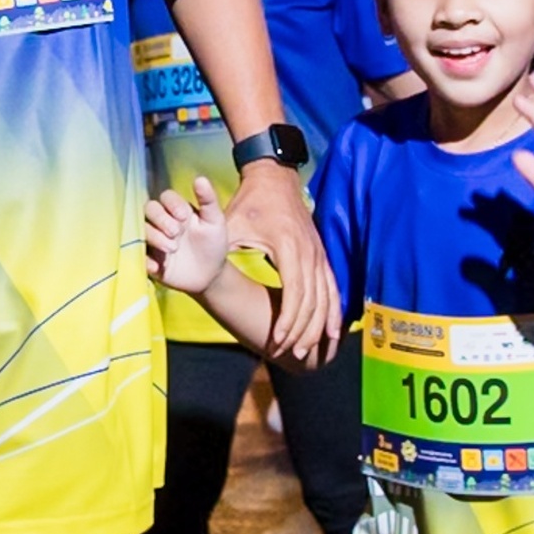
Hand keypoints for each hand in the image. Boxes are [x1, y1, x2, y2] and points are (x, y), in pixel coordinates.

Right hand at [145, 182, 235, 295]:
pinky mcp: (148, 257)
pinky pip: (138, 254)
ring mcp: (154, 239)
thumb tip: (200, 178)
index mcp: (177, 210)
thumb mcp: (215, 221)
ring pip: (141, 229)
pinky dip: (145, 260)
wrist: (210, 275)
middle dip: (160, 219)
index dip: (172, 204)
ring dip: (154, 237)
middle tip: (176, 233)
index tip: (184, 216)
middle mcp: (162, 221)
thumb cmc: (213, 244)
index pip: (166, 197)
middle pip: (148, 209)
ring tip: (172, 249)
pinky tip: (158, 266)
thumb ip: (209, 200)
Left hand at [222, 157, 339, 366]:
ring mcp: (319, 254)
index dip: (289, 321)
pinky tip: (332, 331)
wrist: (274, 178)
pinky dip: (334, 311)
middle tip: (294, 355)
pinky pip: (333, 287)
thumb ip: (221, 247)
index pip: (295, 294)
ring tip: (310, 350)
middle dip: (304, 331)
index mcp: (289, 249)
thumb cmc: (251, 202)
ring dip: (320, 326)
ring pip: (327, 298)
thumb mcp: (232, 223)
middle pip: (313, 302)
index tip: (279, 341)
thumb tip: (199, 268)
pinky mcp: (322, 254)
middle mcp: (309, 254)